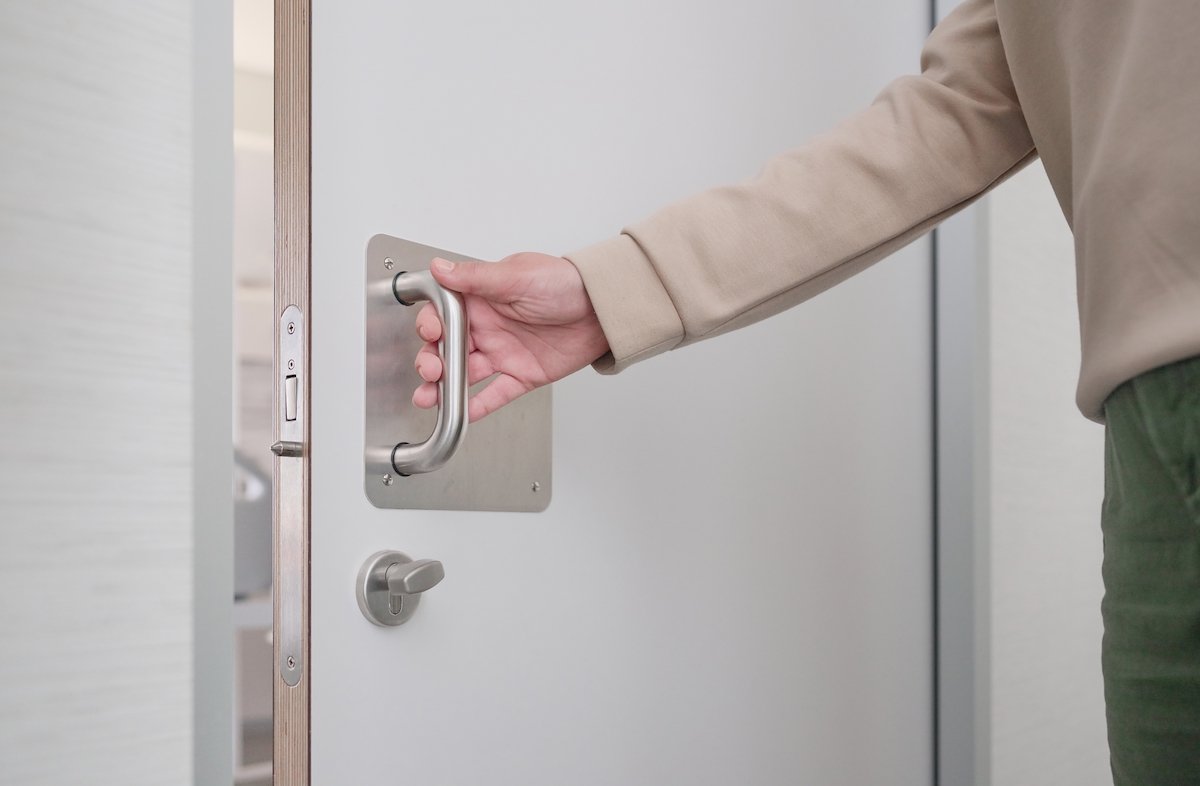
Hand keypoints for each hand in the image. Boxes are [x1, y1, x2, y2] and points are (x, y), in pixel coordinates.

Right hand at [413, 252, 609, 420]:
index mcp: (481, 299)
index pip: (443, 314)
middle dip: (432, 360)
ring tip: (429, 397)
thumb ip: (476, 277)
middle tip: (430, 369)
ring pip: (465, 373)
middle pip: (448, 348)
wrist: (602, 307)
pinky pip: (496, 393)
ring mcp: (503, 352)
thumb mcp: (517, 275)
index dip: (431, 325)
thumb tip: (440, 268)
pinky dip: (479, 405)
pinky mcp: (522, 374)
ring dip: (444, 387)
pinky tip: (463, 413)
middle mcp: (488, 327)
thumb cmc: (564, 282)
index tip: (430, 332)